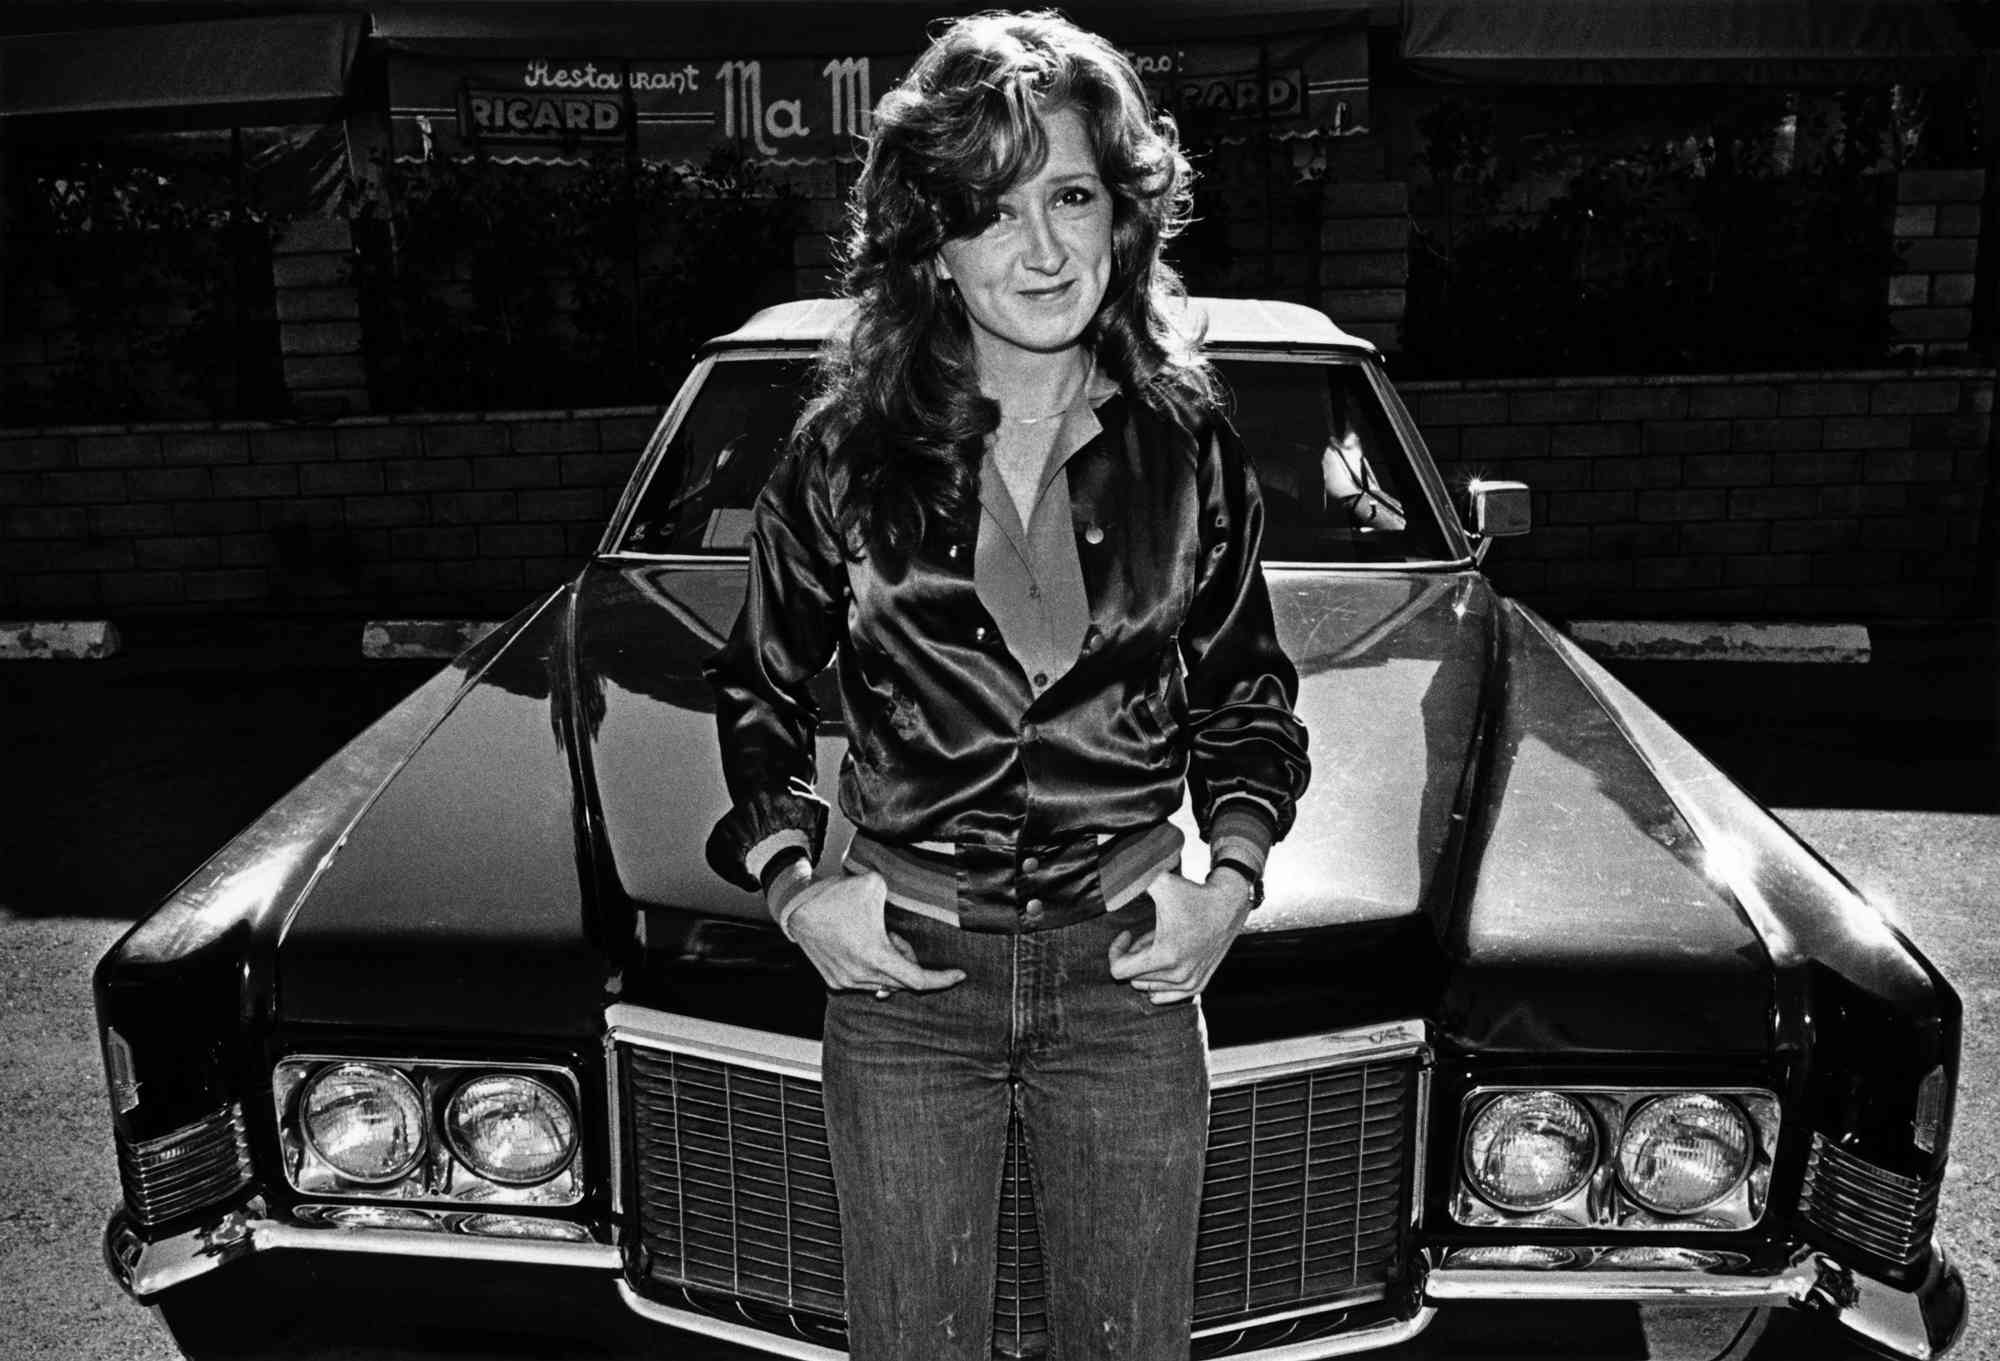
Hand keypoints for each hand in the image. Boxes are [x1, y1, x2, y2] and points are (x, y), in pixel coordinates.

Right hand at [785, 870, 966, 994]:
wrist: (796, 907)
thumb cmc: (834, 896)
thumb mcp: (875, 885)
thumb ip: (900, 897)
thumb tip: (914, 900)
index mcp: (875, 956)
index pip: (918, 980)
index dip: (942, 979)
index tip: (959, 974)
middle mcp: (861, 975)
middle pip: (903, 981)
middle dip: (909, 961)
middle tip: (897, 936)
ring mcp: (846, 982)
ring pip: (885, 983)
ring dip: (890, 965)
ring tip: (876, 938)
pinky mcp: (835, 982)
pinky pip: (867, 983)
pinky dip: (875, 971)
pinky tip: (866, 950)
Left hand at [1107, 866, 1254, 1004]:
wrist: (1228, 903)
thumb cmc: (1193, 894)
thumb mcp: (1160, 882)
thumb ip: (1131, 877)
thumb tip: (1111, 877)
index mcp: (1165, 955)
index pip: (1119, 971)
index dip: (1116, 950)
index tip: (1126, 933)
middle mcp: (1179, 974)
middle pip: (1133, 978)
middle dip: (1134, 956)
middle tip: (1146, 935)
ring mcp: (1190, 983)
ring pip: (1148, 986)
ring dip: (1147, 966)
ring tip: (1157, 943)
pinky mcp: (1199, 985)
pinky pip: (1164, 996)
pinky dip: (1158, 982)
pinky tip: (1164, 961)